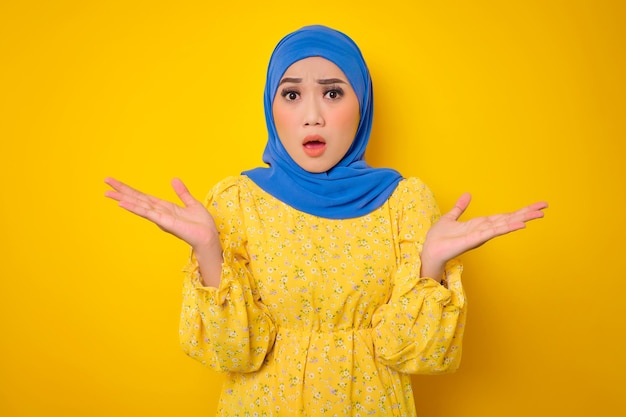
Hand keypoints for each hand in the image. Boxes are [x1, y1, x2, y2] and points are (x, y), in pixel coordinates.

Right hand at [104, 177, 217, 249]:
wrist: (209, 237)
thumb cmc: (202, 224)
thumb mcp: (191, 203)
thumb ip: (182, 192)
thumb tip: (174, 179)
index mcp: (163, 207)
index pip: (142, 196)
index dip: (129, 189)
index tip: (115, 182)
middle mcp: (158, 212)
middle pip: (136, 199)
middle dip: (121, 191)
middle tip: (105, 181)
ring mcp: (160, 217)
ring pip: (138, 205)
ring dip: (123, 198)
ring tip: (108, 192)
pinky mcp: (165, 222)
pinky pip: (148, 213)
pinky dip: (135, 208)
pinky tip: (123, 203)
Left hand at [421, 193, 547, 278]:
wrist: (430, 250)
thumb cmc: (439, 238)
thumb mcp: (451, 217)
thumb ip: (460, 207)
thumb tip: (467, 194)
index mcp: (480, 224)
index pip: (504, 216)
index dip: (519, 211)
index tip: (535, 206)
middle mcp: (484, 230)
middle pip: (509, 219)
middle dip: (527, 213)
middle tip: (545, 207)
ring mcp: (481, 235)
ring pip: (505, 224)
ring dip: (522, 218)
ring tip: (539, 214)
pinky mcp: (475, 239)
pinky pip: (493, 232)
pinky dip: (507, 227)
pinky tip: (520, 224)